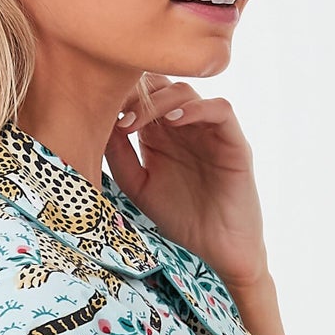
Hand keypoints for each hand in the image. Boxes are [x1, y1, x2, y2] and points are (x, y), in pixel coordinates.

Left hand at [106, 76, 270, 295]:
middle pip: (162, 84)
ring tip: (136, 123)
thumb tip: (101, 123)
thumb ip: (119, 156)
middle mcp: (185, 126)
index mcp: (161, 133)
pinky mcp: (234, 142)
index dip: (121, 95)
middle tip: (117, 113)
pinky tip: (173, 122)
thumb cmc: (180, 219)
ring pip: (187, 91)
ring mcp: (210, 131)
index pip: (142, 94)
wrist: (217, 250)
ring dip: (159, 101)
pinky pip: (221, 110)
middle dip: (137, 93)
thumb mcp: (139, 186)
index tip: (100, 112)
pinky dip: (197, 109)